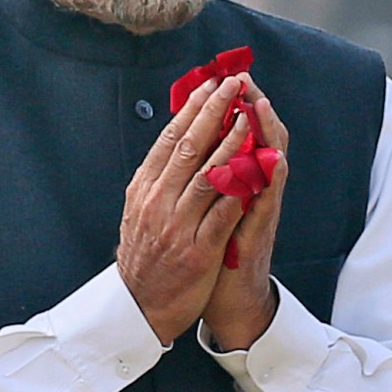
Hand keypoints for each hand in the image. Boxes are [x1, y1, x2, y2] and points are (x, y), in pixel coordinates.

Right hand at [119, 73, 254, 343]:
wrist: (140, 307)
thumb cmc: (145, 255)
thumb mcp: (139, 210)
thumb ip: (157, 178)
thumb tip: (176, 139)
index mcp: (144, 189)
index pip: (169, 139)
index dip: (192, 109)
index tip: (211, 84)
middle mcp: (158, 203)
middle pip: (189, 148)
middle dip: (214, 112)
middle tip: (233, 85)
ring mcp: (177, 227)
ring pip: (208, 176)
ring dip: (230, 144)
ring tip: (248, 119)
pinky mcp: (198, 252)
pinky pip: (221, 216)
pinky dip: (237, 192)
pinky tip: (253, 171)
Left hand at [201, 83, 288, 352]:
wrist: (229, 303)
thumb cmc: (214, 256)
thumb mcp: (206, 211)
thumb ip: (207, 180)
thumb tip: (193, 147)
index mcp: (235, 184)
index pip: (236, 137)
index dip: (229, 108)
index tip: (221, 77)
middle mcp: (252, 193)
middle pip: (257, 141)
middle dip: (251, 108)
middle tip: (244, 79)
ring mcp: (260, 212)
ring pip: (269, 166)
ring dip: (266, 135)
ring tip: (260, 107)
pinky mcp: (260, 235)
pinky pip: (269, 202)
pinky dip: (271, 179)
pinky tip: (273, 159)